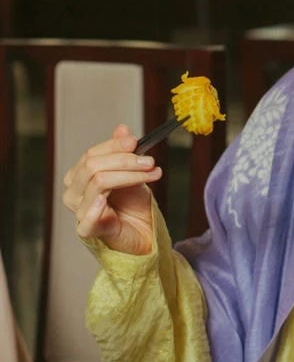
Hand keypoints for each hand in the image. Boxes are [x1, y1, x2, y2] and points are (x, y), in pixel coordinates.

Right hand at [62, 123, 161, 254]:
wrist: (143, 232)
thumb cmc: (133, 204)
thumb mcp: (132, 173)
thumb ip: (123, 152)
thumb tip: (121, 128)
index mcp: (79, 176)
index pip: (91, 154)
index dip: (114, 146)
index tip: (136, 141)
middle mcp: (74, 193)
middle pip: (93, 167)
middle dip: (124, 161)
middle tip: (149, 161)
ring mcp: (80, 212)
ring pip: (98, 183)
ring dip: (128, 176)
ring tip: (151, 173)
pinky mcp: (88, 231)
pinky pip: (87, 218)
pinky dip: (96, 207)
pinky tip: (107, 200)